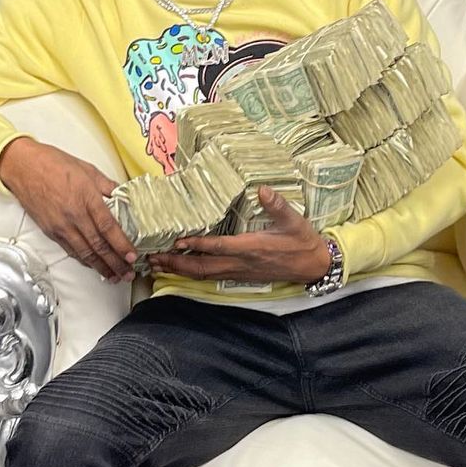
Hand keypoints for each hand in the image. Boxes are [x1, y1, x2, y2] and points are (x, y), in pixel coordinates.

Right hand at [0, 137, 136, 281]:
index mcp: (87, 199)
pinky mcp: (51, 232)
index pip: (108, 228)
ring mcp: (61, 226)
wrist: (23, 167)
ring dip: (101, 267)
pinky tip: (93, 266)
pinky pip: (70, 250)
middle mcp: (74, 216)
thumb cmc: (54, 164)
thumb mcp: (88, 170)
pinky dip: (84, 260)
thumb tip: (125, 197)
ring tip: (115, 276)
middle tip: (128, 274)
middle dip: (115, 263)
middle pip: (98, 246)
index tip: (133, 257)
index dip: (122, 245)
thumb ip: (108, 186)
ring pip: (84, 253)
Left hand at [148, 186, 330, 284]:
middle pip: (202, 267)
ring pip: (203, 275)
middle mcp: (241, 263)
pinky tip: (179, 270)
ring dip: (179, 271)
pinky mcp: (239, 275)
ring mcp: (239, 272)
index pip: (219, 247)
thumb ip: (277, 205)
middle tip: (153, 257)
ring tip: (157, 265)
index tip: (177, 240)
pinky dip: (192, 274)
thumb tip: (262, 189)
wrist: (312, 266)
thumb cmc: (302, 242)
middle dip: (176, 263)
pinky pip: (210, 277)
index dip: (197, 245)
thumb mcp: (294, 221)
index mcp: (251, 247)